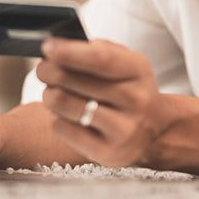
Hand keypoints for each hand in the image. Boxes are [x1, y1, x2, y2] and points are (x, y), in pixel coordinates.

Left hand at [36, 38, 166, 166]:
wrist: (155, 131)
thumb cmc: (130, 90)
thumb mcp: (126, 62)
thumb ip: (98, 49)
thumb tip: (59, 46)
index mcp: (138, 70)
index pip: (100, 58)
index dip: (69, 51)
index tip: (47, 47)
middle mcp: (135, 100)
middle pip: (71, 80)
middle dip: (48, 71)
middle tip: (44, 69)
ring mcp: (123, 129)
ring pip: (62, 102)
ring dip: (48, 94)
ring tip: (53, 92)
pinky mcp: (107, 153)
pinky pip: (61, 127)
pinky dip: (54, 116)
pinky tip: (63, 114)